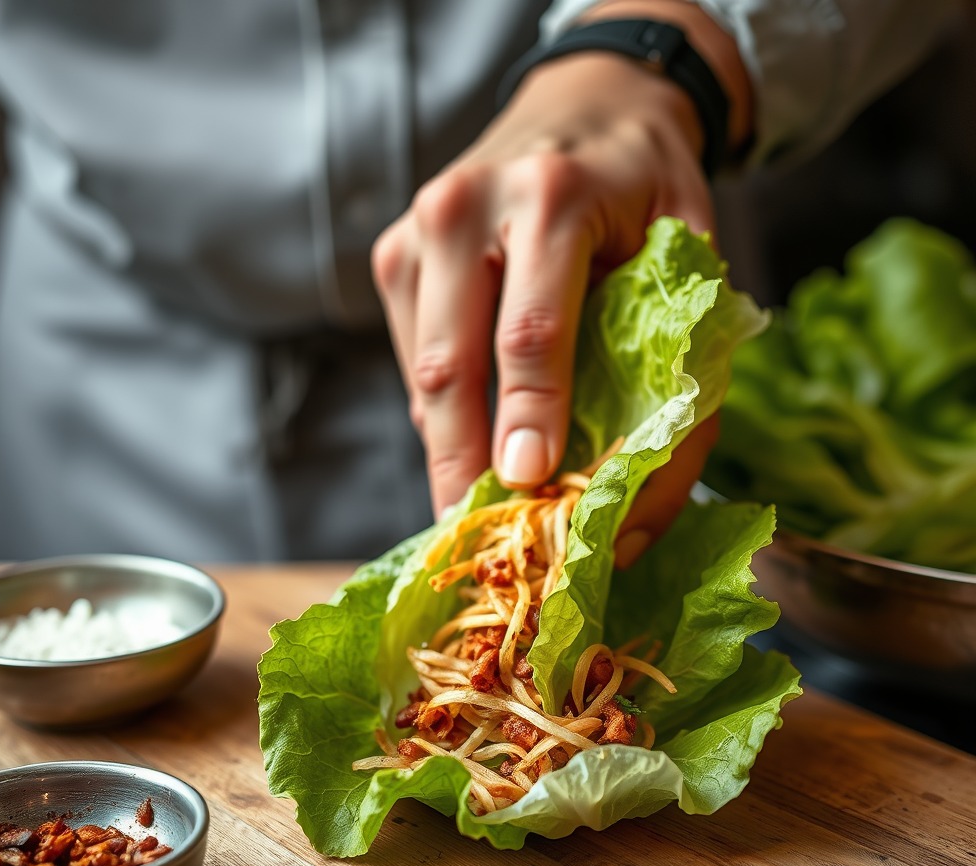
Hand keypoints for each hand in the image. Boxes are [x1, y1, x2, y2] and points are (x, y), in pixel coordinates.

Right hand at [372, 2, 749, 557]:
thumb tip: (628, 524)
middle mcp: (467, 205)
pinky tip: (478, 436)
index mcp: (552, 194)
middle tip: (481, 537)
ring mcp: (416, 230)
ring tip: (483, 505)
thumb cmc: (645, 194)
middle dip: (463, 463)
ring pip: (422, 373)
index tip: (526, 490)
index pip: (532, 331)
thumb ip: (677, 388)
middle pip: (451, 364)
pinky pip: (412, 362)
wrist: (586, 108)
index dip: (529, 419)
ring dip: (450, 449)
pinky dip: (444, 415)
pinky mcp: (393, 256)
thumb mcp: (692, 266)